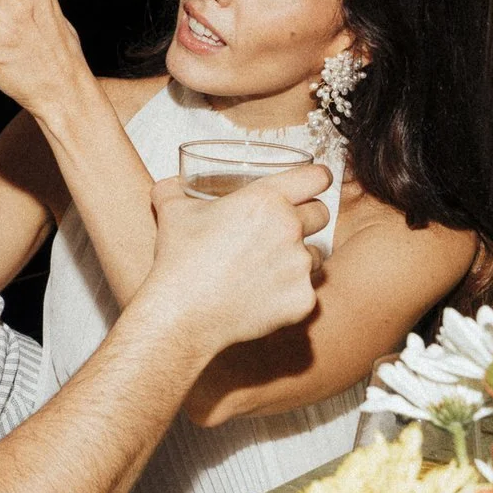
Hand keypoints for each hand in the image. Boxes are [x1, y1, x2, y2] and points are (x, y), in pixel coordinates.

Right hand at [138, 169, 329, 358]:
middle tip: (283, 228)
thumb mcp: (172, 212)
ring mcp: (300, 267)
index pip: (317, 177)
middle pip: (321, 214)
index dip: (317, 178)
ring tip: (268, 267)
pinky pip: (306, 291)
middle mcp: (290, 229)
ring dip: (298, 257)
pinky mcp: (303, 301)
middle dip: (307, 217)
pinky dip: (289, 293)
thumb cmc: (179, 260)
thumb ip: (174, 190)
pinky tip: (264, 297)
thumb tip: (171, 184)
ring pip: (315, 255)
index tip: (315, 183)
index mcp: (266, 200)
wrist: (182, 315)